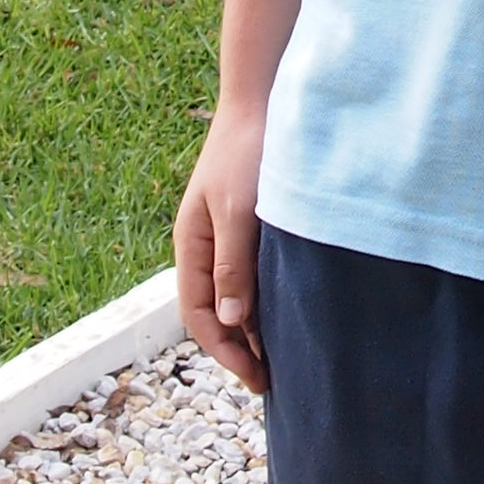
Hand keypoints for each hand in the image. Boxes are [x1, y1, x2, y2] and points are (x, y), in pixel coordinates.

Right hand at [175, 103, 270, 391]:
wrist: (265, 101)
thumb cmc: (249, 152)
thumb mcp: (239, 211)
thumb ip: (234, 265)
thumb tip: (231, 322)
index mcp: (192, 245)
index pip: (199, 315)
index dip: (224, 352)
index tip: (257, 378)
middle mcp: (207, 246)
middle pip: (216, 313)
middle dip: (238, 350)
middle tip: (273, 381)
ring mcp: (229, 237)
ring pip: (236, 297)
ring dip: (254, 329)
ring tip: (283, 359)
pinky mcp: (253, 227)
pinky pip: (253, 277)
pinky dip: (267, 302)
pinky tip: (290, 316)